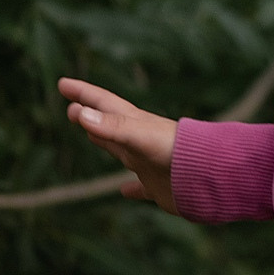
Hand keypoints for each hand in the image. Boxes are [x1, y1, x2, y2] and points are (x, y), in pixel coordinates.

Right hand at [59, 77, 179, 213]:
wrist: (210, 177)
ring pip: (121, 149)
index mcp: (134, 124)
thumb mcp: (140, 136)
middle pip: (108, 122)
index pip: (103, 103)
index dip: (83, 93)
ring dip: (105, 141)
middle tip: (71, 106)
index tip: (63, 83)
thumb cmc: (177, 151)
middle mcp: (140, 141)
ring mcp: (149, 162)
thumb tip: (79, 112)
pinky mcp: (159, 186)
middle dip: (89, 113)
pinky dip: (131, 188)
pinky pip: (141, 187)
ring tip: (90, 135)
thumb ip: (112, 126)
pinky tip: (124, 191)